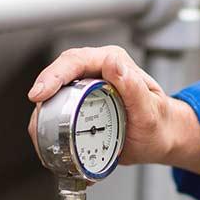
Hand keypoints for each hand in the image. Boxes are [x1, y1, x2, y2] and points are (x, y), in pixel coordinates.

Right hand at [27, 46, 199, 175]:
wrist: (162, 139)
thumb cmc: (160, 124)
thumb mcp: (150, 109)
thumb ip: (133, 87)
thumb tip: (112, 62)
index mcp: (115, 62)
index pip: (76, 61)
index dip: (54, 75)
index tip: (41, 93)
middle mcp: (98, 70)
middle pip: (59, 75)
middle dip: (43, 93)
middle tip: (37, 116)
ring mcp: (87, 87)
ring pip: (55, 93)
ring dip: (44, 111)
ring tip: (40, 132)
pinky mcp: (81, 104)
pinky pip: (59, 108)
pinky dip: (50, 122)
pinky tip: (47, 137)